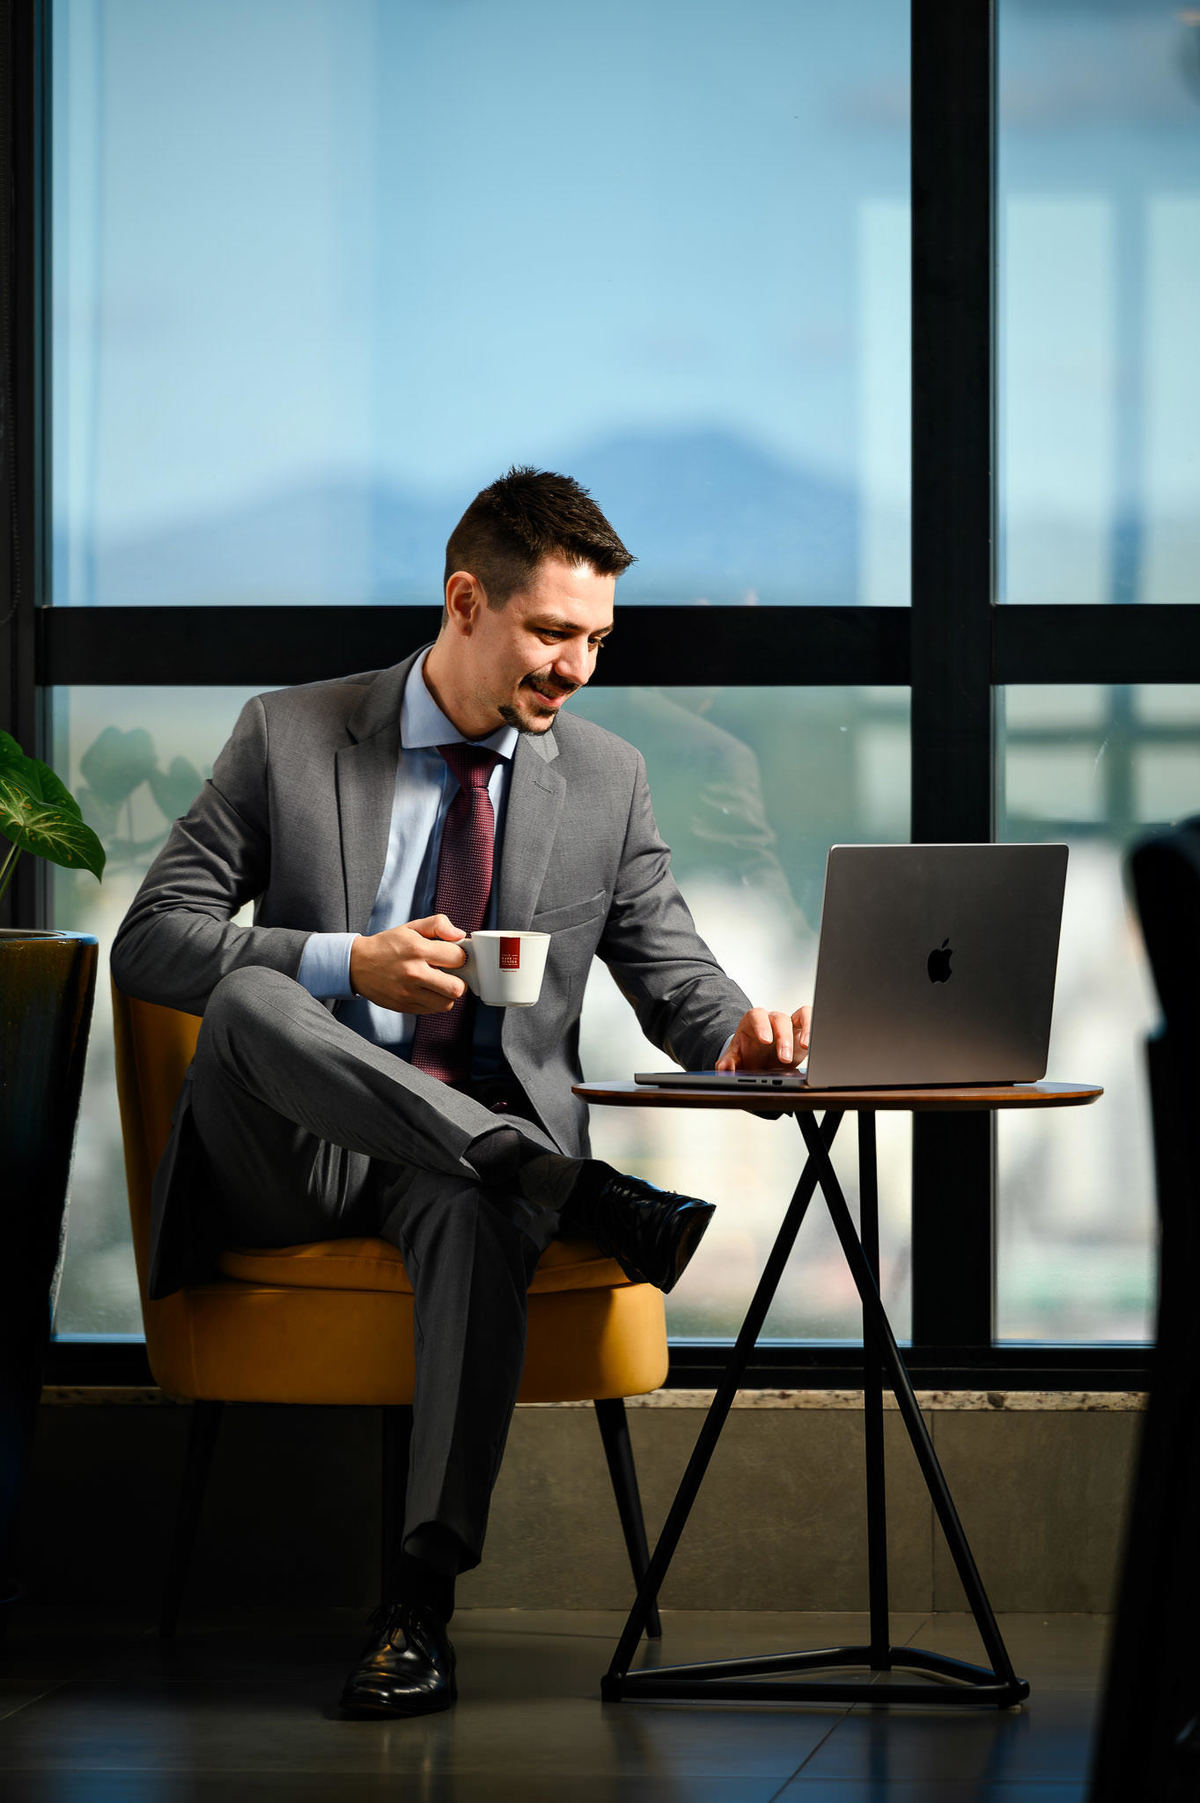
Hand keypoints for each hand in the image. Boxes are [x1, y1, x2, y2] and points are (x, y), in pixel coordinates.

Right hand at [348, 915, 468, 1013]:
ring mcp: (408, 993)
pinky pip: (432, 1010)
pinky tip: (427, 990)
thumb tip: (460, 935)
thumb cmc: (387, 945)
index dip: (460, 956)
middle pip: (456, 987)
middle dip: (459, 980)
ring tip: (439, 983)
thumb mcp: (411, 927)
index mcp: (417, 949)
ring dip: (447, 993)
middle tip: (451, 974)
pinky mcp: (404, 1006)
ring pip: (447, 1003)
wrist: (357, 965)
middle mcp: (413, 973)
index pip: (458, 958)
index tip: (453, 956)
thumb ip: (438, 925)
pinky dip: (435, 1001)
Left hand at [716, 1005, 811, 1072]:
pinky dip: (814, 1030)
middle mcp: (773, 1020)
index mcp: (754, 1022)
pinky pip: (812, 1021)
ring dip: (805, 1030)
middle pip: (780, 1018)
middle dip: (783, 1037)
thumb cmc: (747, 1054)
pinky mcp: (803, 1030)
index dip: (762, 1025)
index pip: (758, 1015)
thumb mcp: (736, 1059)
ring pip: (801, 1014)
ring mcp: (790, 1023)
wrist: (757, 1060)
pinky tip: (813, 1046)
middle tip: (784, 1058)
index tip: (765, 1040)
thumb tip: (724, 1068)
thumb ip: (728, 1062)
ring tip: (806, 1047)